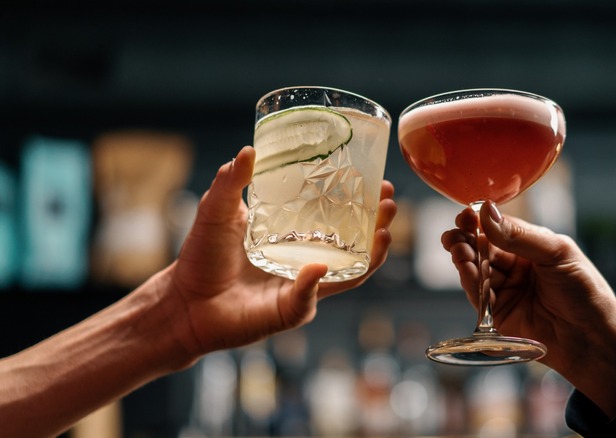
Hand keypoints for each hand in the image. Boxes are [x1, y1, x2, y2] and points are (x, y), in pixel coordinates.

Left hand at [167, 145, 395, 361]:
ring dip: (369, 257)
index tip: (378, 182)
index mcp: (294, 236)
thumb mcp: (216, 211)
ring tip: (382, 232)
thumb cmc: (201, 257)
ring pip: (348, 275)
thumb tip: (248, 150)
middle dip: (378, 226)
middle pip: (354, 246)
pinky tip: (316, 267)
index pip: (337, 218)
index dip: (361, 202)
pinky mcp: (290, 311)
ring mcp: (302, 288)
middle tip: (389, 204)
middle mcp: (306, 261)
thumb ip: (231, 182)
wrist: (183, 300)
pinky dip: (312, 284)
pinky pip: (309, 299)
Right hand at [441, 202, 615, 416]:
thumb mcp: (557, 254)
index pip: (499, 228)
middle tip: (455, 233)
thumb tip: (486, 212)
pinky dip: (469, 281)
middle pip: (482, 248)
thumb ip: (519, 235)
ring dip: (464, 258)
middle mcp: (516, 267)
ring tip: (458, 248)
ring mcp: (506, 291)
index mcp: (532, 247)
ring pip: (476, 270)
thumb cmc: (586, 292)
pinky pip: (478, 295)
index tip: (466, 214)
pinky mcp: (498, 315)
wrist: (593, 340)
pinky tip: (466, 269)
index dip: (480, 220)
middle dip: (466, 239)